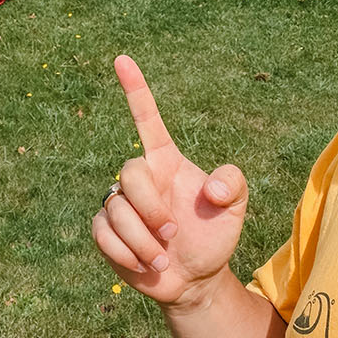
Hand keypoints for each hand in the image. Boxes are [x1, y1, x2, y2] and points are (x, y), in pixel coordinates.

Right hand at [93, 55, 248, 308]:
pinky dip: (125, 253)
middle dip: (151, 208)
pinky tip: (145, 264)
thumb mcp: (236, 207)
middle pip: (130, 173)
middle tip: (173, 234)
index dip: (135, 89)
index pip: (147, 119)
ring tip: (163, 257)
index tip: (122, 59)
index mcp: (166, 161)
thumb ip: (233, 184)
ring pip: (116, 210)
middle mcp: (141, 177)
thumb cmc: (214, 235)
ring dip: (142, 240)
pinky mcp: (105, 231)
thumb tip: (206, 189)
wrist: (196, 278)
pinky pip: (101, 233)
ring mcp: (120, 203)